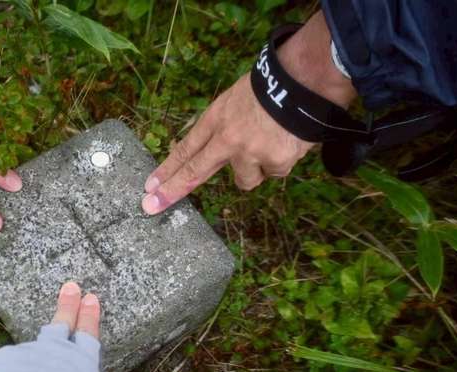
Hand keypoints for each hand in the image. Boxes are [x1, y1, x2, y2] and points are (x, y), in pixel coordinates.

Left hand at [141, 11, 356, 214]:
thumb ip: (223, 127)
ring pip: (246, 179)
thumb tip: (214, 153)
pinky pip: (274, 172)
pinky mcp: (276, 163)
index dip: (167, 169)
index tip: (149, 187)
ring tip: (270, 142)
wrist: (306, 82)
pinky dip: (281, 160)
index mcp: (217, 119)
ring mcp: (251, 153)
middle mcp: (228, 138)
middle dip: (171, 190)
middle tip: (151, 205)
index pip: (186, 149)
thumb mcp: (235, 100)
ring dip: (255, 168)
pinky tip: (288, 140)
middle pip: (195, 171)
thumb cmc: (271, 87)